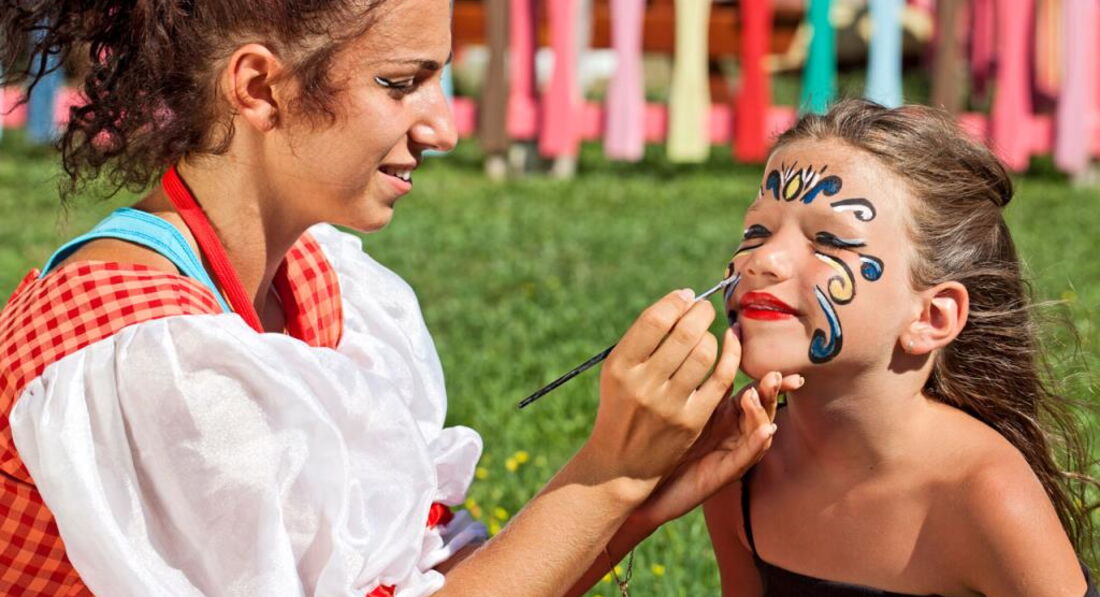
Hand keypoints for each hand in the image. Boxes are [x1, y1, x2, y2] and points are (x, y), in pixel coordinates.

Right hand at [578, 290, 741, 502]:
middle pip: (683, 334)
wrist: (621, 462)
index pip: (654, 321)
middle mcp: (642, 384)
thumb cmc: (622, 404)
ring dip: (711, 336)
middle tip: (705, 308)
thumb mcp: (617, 371)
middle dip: (701, 312)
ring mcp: (668, 404)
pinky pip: (720, 379)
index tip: (685, 296)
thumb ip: (643, 338)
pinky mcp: (691, 421)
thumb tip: (683, 300)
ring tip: (707, 334)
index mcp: (620, 366)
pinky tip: (730, 344)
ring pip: (704, 353)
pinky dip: (729, 356)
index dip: (675, 302)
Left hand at [631, 369, 799, 527]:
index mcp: (722, 413)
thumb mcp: (673, 404)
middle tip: (772, 374)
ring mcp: (730, 452)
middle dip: (770, 391)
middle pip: (761, 407)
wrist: (638, 482)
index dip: (766, 376)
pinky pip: (745, 457)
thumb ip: (689, 378)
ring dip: (763, 412)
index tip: (775, 360)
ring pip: (759, 431)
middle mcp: (731, 432)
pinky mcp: (722, 473)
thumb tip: (693, 340)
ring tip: (756, 396)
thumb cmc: (655, 441)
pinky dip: (757, 443)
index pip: (751, 389)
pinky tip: (765, 429)